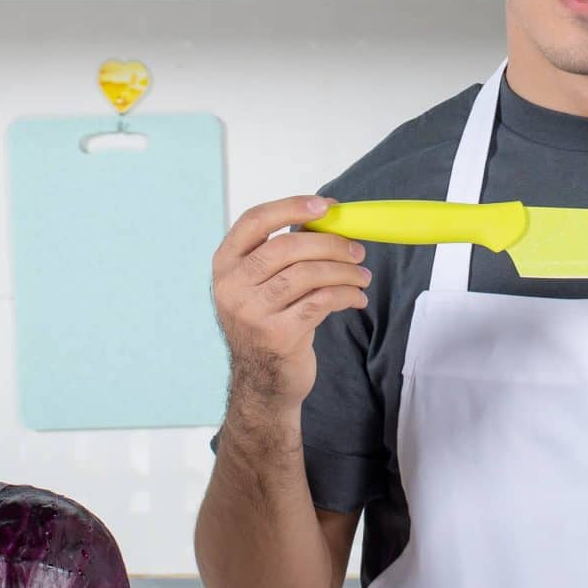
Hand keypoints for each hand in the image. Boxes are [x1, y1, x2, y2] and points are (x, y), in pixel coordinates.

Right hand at [211, 195, 370, 412]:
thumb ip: (285, 252)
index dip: (291, 207)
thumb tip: (329, 215)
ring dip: (344, 271)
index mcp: (225, 265)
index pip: (254, 221)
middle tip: (357, 249)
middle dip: (330, 243)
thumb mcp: (263, 284)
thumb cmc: (269, 322)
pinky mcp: (278, 335)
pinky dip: (346, 295)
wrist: (263, 381)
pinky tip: (357, 297)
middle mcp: (232, 287)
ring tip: (362, 275)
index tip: (326, 206)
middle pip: (286, 247)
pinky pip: (321, 301)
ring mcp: (253, 312)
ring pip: (307, 274)